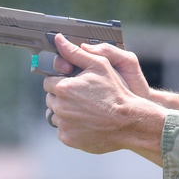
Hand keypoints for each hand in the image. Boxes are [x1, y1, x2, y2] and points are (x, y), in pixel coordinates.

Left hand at [43, 34, 164, 161]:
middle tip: (83, 98)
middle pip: (51, 99)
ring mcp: (64, 125)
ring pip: (56, 116)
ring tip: (87, 110)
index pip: (49, 82)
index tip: (75, 85)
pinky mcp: (69, 139)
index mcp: (63, 87)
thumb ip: (75, 52)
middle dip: (63, 97)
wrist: (129, 121)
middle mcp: (60, 107)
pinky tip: (87, 122)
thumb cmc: (116, 92)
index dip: (62, 82)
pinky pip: (63, 131)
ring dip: (66, 112)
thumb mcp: (99, 65)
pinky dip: (71, 128)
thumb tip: (58, 39)